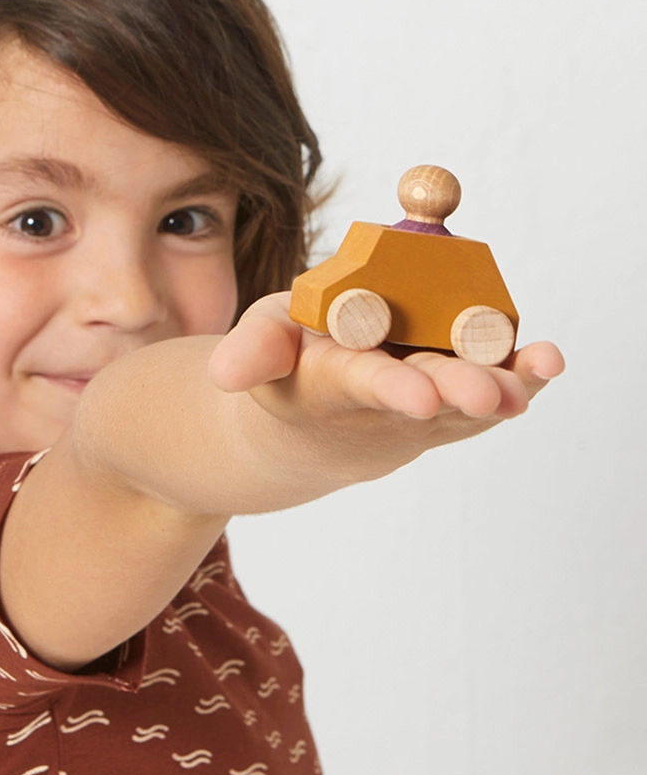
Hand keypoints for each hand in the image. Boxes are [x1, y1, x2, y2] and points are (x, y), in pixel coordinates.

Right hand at [208, 291, 563, 490]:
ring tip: (538, 369)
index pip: (360, 383)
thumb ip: (253, 352)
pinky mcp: (450, 405)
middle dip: (458, 393)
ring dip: (502, 389)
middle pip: (425, 398)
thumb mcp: (260, 346)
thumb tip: (227, 373)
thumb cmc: (285, 367)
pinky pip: (487, 397)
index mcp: (329, 383)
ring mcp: (422, 410)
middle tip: (491, 394)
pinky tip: (548, 362)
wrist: (306, 428)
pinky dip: (520, 380)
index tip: (419, 396)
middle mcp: (382, 405)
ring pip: (465, 402)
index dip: (390, 387)